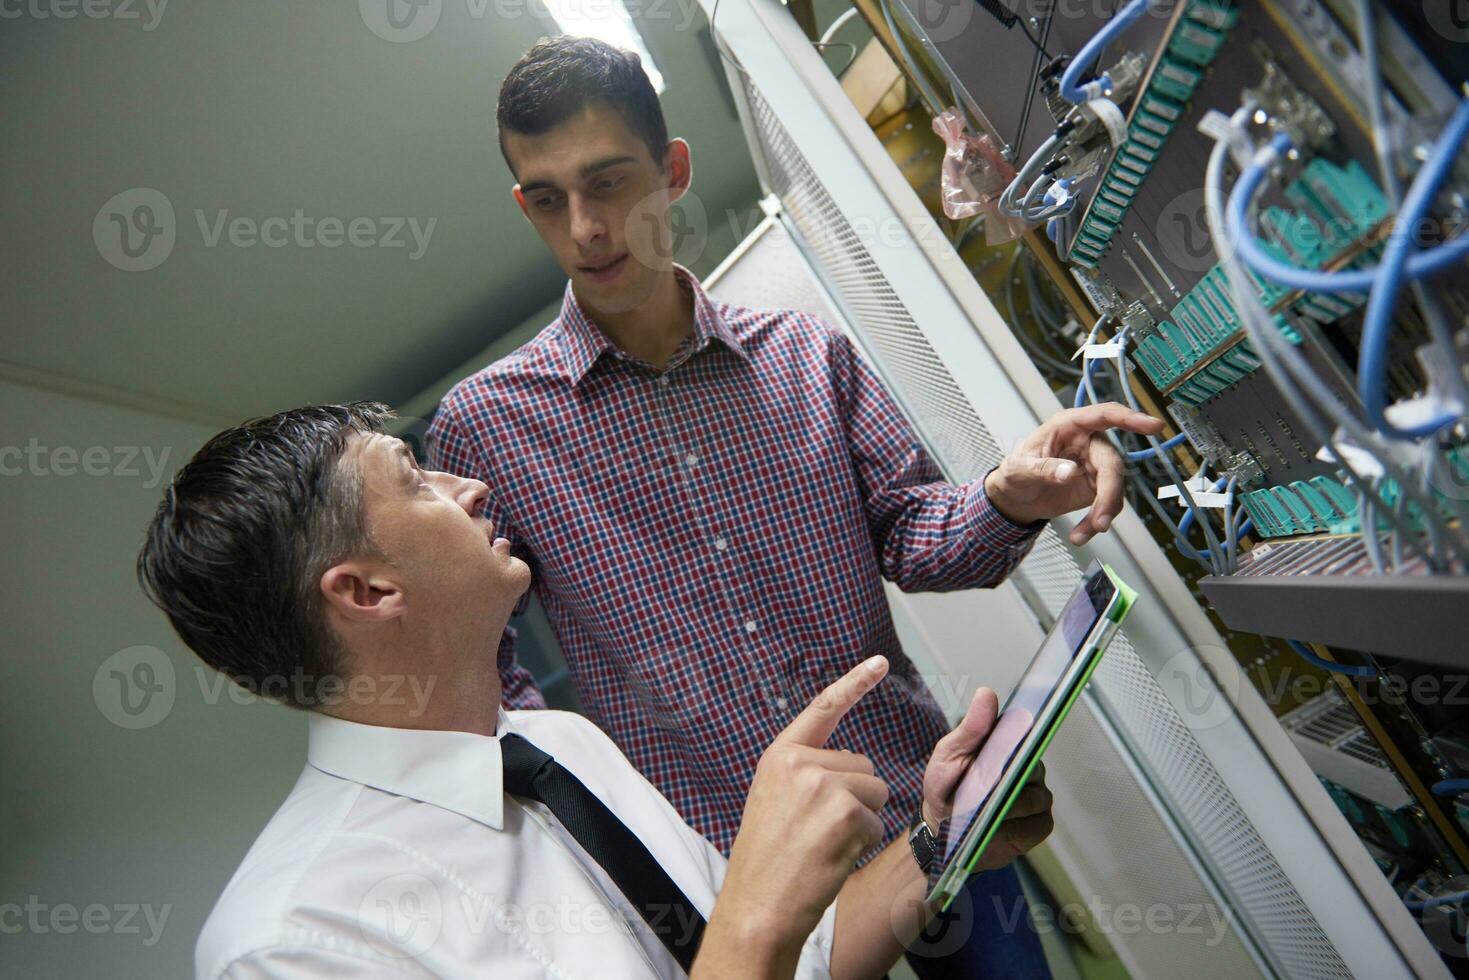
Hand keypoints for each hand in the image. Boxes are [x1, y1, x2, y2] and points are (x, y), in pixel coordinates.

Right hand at [707, 657, 890, 967]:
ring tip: (823, 844)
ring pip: (874, 792)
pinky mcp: (846, 812)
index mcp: (780, 755)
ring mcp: (824, 785)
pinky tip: (831, 856)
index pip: (823, 708)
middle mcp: (801, 762)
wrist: (758, 905)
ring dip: (860, 821)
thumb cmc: (767, 861)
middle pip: (862, 766)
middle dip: (855, 798)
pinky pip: (876, 822)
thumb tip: (850, 767)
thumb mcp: (772, 800)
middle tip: (818, 832)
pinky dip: (861, 843)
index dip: (854, 683)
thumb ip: (803, 774)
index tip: (880, 662)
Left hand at [919, 687, 1053, 872]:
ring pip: (1033, 798)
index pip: (1027, 734)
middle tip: (979, 789)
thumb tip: (986, 693)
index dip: (1020, 738)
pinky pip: (1036, 824)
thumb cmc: (947, 787)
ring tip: (980, 812)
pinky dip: (1013, 829)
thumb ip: (971, 727)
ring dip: (1005, 807)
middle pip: (1030, 769)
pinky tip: (995, 829)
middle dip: (1004, 780)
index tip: (1007, 745)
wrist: (943, 829)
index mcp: (1010, 746)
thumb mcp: (950, 753)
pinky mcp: (1040, 824)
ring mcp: (1038, 796)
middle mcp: (1029, 768)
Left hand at [984, 402, 1163, 543]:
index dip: (1131, 419)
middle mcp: (1088, 443)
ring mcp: (1095, 466)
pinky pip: (1107, 503)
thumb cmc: (1016, 472)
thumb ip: (1043, 468)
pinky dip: (1097, 521)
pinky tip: (1081, 534)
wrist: (1015, 499)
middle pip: (1112, 463)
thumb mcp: (1019, 468)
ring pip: (1114, 487)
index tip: (1154, 426)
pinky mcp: (1097, 488)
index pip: (1105, 415)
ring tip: (1084, 533)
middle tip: (1101, 520)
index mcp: (1069, 426)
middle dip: (1109, 494)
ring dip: (1103, 512)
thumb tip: (1069, 472)